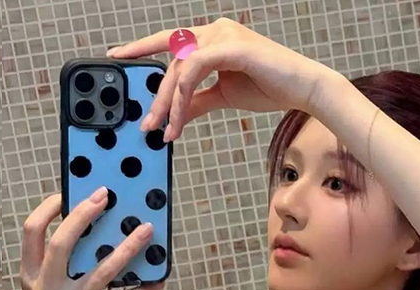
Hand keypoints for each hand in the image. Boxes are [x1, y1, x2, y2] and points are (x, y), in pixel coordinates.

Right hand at [19, 192, 165, 289]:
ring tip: (146, 230)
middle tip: (106, 197)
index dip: (47, 209)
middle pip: (62, 244)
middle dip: (83, 216)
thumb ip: (60, 268)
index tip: (67, 193)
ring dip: (126, 248)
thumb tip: (94, 233)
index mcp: (29, 276)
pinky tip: (157, 281)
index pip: (31, 233)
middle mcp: (44, 289)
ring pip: (100, 271)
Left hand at [106, 17, 337, 141]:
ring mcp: (223, 34)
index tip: (118, 56)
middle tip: (148, 126)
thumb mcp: (224, 96)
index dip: (141, 47)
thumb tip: (175, 113)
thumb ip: (199, 101)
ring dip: (168, 103)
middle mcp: (214, 30)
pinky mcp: (231, 45)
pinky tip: (179, 117)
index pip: (170, 41)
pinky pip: (195, 69)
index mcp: (212, 37)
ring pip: (180, 68)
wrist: (302, 89)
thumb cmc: (269, 88)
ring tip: (164, 130)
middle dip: (158, 98)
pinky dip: (183, 95)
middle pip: (172, 63)